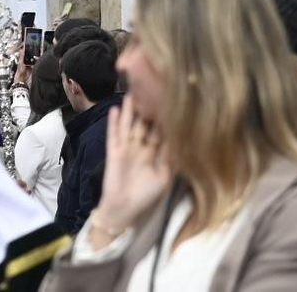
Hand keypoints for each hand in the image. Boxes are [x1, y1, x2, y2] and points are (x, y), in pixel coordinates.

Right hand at [91, 97, 171, 246]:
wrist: (125, 208)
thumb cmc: (147, 195)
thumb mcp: (165, 177)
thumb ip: (171, 159)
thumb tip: (183, 141)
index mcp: (155, 153)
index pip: (161, 131)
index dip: (165, 117)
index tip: (171, 101)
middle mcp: (141, 147)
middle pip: (145, 123)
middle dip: (148, 107)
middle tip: (150, 87)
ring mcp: (126, 148)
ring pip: (129, 124)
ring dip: (131, 110)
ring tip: (132, 92)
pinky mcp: (114, 151)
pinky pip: (114, 134)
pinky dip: (115, 123)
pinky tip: (116, 109)